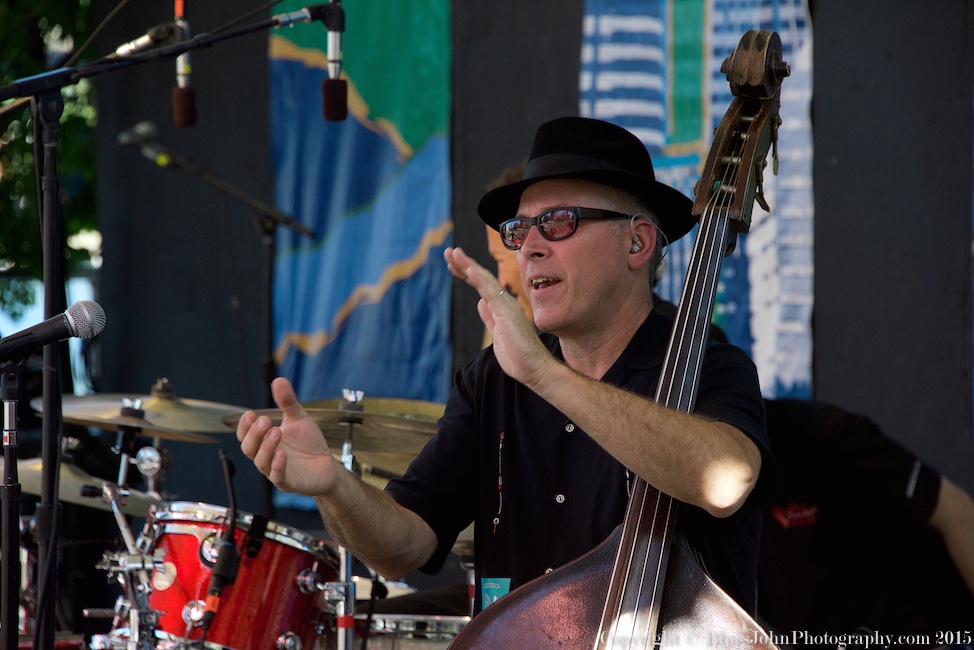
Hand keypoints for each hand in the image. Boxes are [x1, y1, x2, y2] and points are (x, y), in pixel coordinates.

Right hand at [237, 377, 337, 495]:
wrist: (327, 464)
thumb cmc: (309, 444)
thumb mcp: (299, 419)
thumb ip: (288, 402)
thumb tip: (278, 380)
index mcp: (264, 441)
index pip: (245, 435)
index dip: (244, 426)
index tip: (251, 414)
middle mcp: (266, 457)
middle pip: (249, 448)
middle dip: (254, 434)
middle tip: (264, 421)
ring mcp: (276, 471)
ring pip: (261, 462)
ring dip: (266, 447)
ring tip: (276, 432)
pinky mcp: (289, 482)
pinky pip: (278, 477)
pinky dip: (277, 466)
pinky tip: (281, 454)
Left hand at [444, 246, 554, 387]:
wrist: (534, 369)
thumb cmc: (518, 355)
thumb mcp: (498, 333)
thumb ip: (489, 318)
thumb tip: (481, 303)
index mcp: (501, 307)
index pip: (481, 286)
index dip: (467, 274)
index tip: (453, 265)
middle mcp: (505, 303)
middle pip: (481, 278)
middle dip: (464, 264)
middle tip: (448, 252)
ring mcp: (507, 306)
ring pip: (485, 280)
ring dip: (468, 266)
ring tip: (454, 254)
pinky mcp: (507, 313)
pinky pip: (491, 292)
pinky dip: (480, 279)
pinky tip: (469, 269)